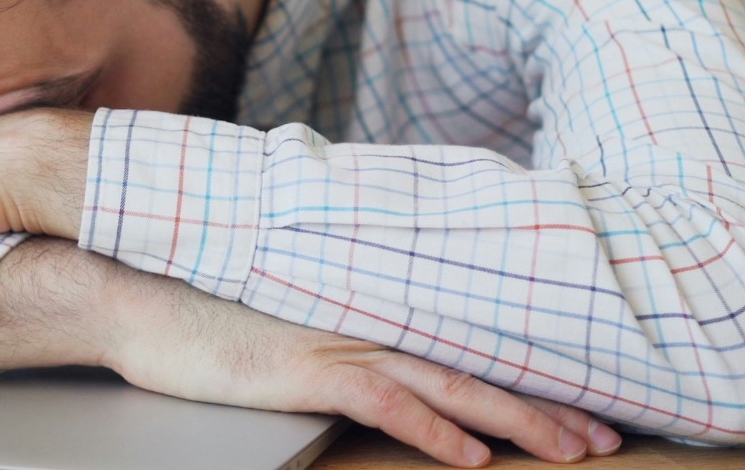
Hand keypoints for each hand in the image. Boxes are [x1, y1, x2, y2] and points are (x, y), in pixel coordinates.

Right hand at [0, 240, 621, 468]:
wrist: (136, 291)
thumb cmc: (196, 306)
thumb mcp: (276, 313)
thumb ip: (326, 321)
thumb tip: (359, 344)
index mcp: (359, 308)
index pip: (458, 344)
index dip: (523, 373)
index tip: (579, 397)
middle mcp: (362, 321)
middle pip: (474, 365)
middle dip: (548, 403)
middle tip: (608, 434)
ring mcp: (336, 342)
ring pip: (449, 383)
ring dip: (516, 419)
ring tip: (574, 447)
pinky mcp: (304, 369)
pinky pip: (385, 402)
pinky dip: (433, 429)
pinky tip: (471, 456)